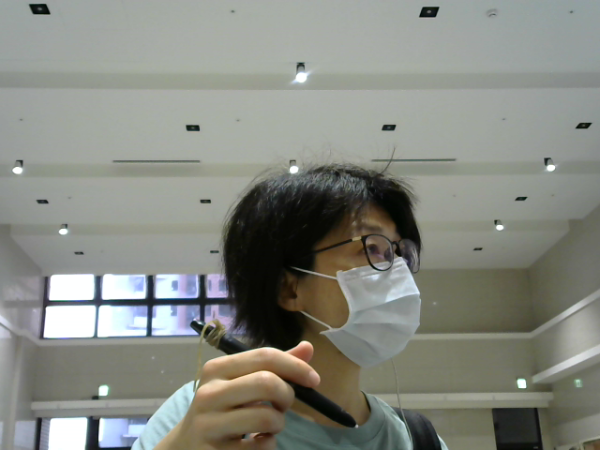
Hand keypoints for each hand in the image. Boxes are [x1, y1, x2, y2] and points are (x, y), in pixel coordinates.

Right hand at [158, 340, 319, 449]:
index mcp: (217, 369)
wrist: (186, 445)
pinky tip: (255, 443)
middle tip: (283, 405)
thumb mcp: (242, 381)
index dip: (296, 366)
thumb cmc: (223, 408)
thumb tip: (308, 347)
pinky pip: (261, 447)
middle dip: (287, 395)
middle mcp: (208, 393)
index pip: (264, 356)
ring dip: (279, 423)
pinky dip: (268, 445)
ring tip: (268, 425)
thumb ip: (274, 366)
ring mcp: (209, 424)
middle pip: (267, 383)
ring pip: (267, 417)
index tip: (314, 380)